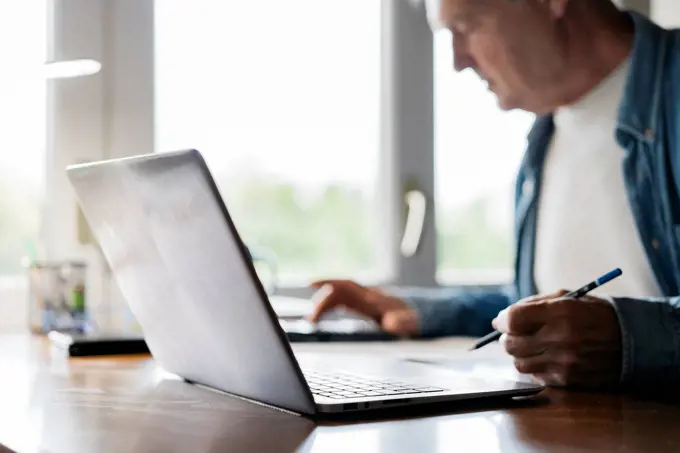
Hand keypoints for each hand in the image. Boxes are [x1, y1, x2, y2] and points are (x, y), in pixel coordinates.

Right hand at [307, 280, 419, 335]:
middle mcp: (366, 296)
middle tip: (311, 319)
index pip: (347, 285)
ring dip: (323, 306)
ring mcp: (364, 300)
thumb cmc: (415, 320)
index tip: (311, 283)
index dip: (328, 282)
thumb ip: (402, 322)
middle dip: (321, 302)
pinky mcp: (363, 307)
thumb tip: (391, 323)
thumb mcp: (411, 324)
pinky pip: (341, 303)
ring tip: (312, 320)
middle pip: (337, 292)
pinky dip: (328, 308)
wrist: (423, 316)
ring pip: (337, 297)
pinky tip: (320, 317)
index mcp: (374, 298)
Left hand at [492, 290, 621, 388]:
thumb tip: (501, 318)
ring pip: (519, 363)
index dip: (502, 320)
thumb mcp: (567, 298)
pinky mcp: (568, 380)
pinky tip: (545, 357)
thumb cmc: (593, 314)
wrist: (632, 340)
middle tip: (514, 333)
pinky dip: (534, 367)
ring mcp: (564, 362)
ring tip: (530, 346)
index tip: (502, 320)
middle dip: (507, 337)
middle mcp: (561, 338)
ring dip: (519, 354)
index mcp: (560, 312)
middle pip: (511, 344)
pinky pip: (535, 376)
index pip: (513, 319)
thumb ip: (532, 305)